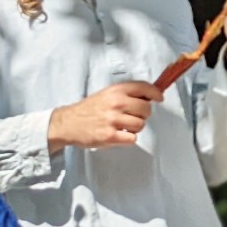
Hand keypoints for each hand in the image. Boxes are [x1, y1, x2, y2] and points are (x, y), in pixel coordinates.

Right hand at [48, 82, 162, 152]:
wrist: (68, 123)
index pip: (144, 87)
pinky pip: (132, 138)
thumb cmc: (89, 109)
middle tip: (131, 117)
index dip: (155, 93)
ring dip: (134, 128)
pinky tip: (118, 134)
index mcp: (116, 90)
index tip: (159, 98)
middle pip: (146, 109)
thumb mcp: (107, 94)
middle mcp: (116, 103)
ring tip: (122, 126)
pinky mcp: (110, 135)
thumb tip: (150, 95)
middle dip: (143, 115)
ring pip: (141, 125)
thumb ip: (127, 94)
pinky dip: (128, 138)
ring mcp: (113, 120)